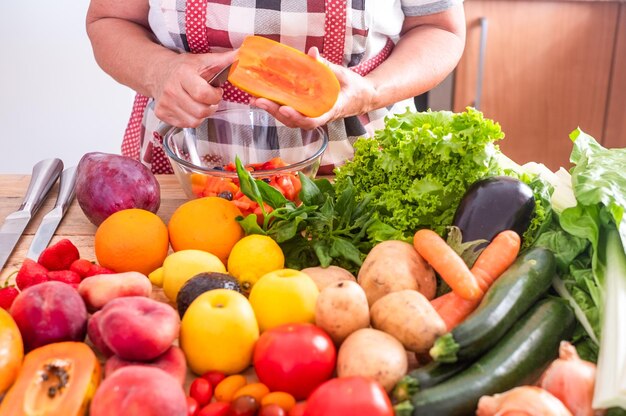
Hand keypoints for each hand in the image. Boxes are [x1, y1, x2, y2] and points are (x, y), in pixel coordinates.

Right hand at [152, 51, 235, 127]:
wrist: (158, 71)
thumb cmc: (184, 67)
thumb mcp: (204, 61)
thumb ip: (225, 60)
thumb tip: (243, 53)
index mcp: (183, 74)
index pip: (203, 94)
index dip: (215, 96)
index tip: (216, 91)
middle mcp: (171, 90)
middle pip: (201, 111)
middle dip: (211, 107)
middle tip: (209, 99)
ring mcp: (165, 103)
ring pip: (194, 121)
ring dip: (203, 114)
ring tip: (200, 103)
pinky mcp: (162, 114)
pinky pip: (186, 125)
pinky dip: (192, 119)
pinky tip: (190, 108)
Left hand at [249, 47, 377, 129]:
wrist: (362, 98)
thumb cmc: (354, 88)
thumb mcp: (343, 74)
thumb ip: (326, 66)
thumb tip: (312, 53)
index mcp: (330, 111)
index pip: (312, 121)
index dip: (297, 117)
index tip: (285, 108)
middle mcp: (319, 117)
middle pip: (294, 121)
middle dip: (275, 112)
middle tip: (259, 100)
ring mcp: (313, 116)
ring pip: (290, 119)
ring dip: (272, 111)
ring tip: (256, 99)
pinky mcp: (308, 112)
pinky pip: (291, 113)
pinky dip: (277, 107)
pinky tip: (265, 98)